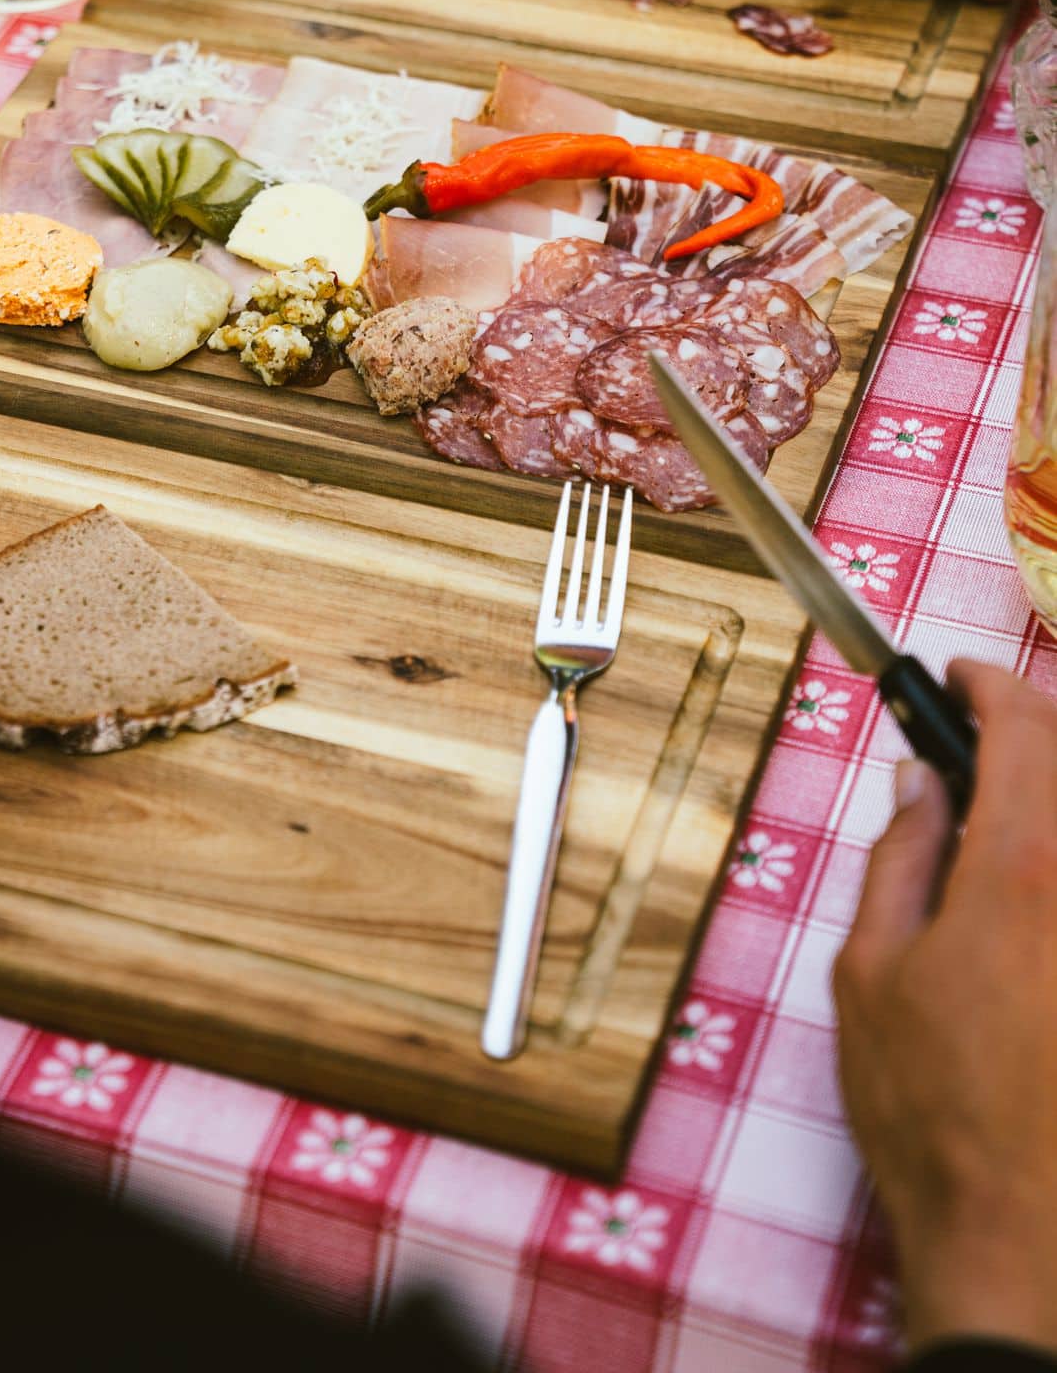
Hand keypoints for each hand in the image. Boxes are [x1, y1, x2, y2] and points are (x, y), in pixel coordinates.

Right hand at [835, 661, 1056, 1354]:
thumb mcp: (870, 973)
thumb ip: (899, 859)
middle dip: (1028, 732)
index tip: (955, 675)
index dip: (987, 684)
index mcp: (1021, 871)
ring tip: (1003, 831)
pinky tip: (1032, 905)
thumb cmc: (931, 1110)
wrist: (1022, 1235)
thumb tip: (920, 783)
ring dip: (1049, 808)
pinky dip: (1055, 869)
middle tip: (975, 748)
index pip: (1023, 728)